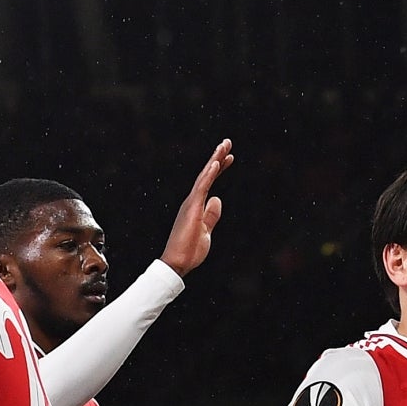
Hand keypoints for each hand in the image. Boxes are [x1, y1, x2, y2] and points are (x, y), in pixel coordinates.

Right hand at [160, 140, 234, 275]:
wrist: (177, 263)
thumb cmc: (189, 250)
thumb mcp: (207, 231)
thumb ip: (211, 215)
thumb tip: (217, 199)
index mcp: (196, 206)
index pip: (209, 183)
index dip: (219, 169)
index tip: (229, 157)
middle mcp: (192, 201)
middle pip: (207, 175)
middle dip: (218, 157)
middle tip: (227, 142)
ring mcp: (191, 203)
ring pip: (204, 177)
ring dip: (215, 160)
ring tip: (224, 146)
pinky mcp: (191, 208)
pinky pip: (201, 187)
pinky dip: (209, 174)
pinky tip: (216, 163)